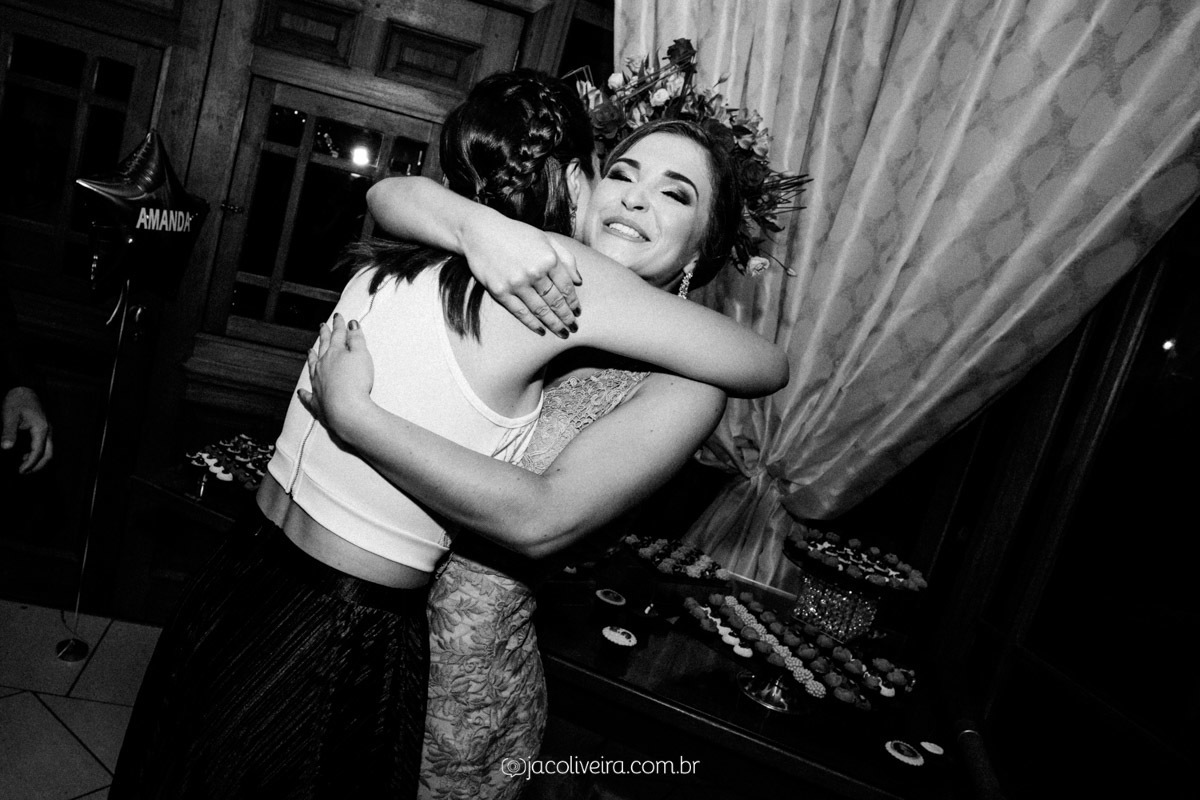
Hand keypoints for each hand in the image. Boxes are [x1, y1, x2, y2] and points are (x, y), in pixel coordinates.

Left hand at [2, 386, 52, 473]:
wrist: (24, 388)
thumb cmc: (16, 400)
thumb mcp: (9, 415)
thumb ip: (8, 432)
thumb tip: (6, 448)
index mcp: (41, 428)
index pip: (38, 452)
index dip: (30, 463)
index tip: (20, 471)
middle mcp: (48, 430)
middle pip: (49, 454)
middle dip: (37, 466)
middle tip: (24, 472)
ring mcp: (47, 429)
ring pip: (49, 450)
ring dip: (38, 460)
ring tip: (23, 466)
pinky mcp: (44, 427)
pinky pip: (45, 444)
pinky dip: (37, 453)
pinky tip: (24, 454)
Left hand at [297, 314, 375, 441]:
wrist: (346, 410)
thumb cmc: (357, 382)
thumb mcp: (362, 355)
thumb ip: (356, 339)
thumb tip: (351, 324)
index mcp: (335, 353)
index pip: (337, 335)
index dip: (339, 325)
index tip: (338, 316)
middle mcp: (322, 366)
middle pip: (323, 347)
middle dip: (324, 336)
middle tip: (322, 326)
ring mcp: (317, 383)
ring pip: (312, 367)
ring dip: (312, 358)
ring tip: (310, 351)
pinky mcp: (317, 401)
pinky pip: (308, 395)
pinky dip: (304, 393)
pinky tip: (301, 391)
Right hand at [461, 213, 581, 336]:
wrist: (480, 232)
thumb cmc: (516, 234)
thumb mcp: (546, 239)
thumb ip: (566, 258)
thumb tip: (578, 281)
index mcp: (549, 258)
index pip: (566, 287)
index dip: (573, 302)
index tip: (577, 312)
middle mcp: (535, 272)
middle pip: (555, 301)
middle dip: (566, 317)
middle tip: (573, 328)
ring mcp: (516, 283)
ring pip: (540, 310)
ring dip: (554, 324)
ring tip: (562, 333)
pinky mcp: (500, 291)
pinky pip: (520, 313)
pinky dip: (533, 324)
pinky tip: (542, 331)